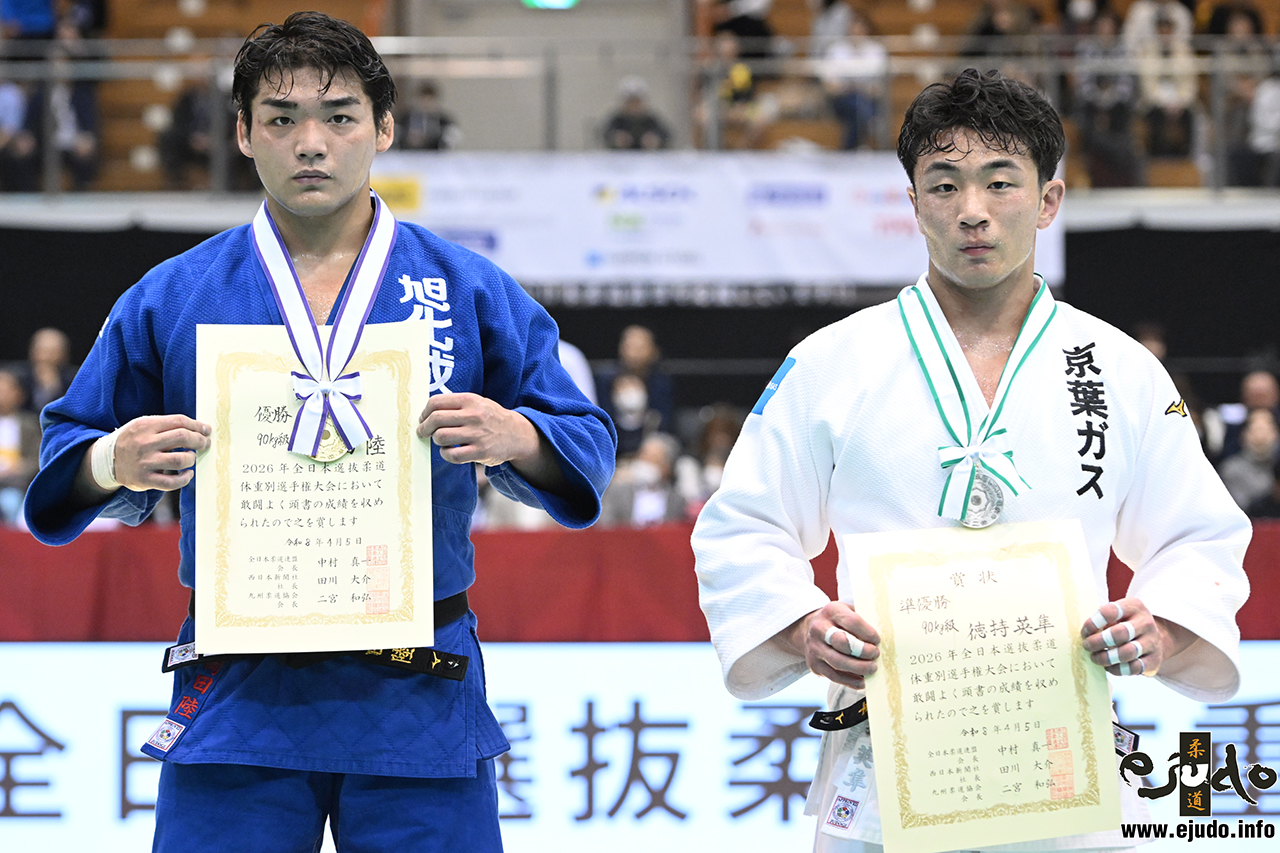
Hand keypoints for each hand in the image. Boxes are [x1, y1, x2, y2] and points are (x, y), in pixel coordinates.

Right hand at [114, 414, 211, 490]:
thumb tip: (199, 428)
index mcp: (146, 426)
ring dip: (191, 458)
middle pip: (182, 437)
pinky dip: (185, 478)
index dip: (197, 426)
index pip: (179, 421)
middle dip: (199, 440)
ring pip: (180, 460)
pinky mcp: (145, 480)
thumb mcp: (144, 426)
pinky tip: (188, 474)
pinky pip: (172, 482)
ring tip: (191, 457)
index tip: (207, 430)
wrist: (108, 460)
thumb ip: (167, 425)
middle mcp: (145, 443)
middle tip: (205, 444)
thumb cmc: (134, 440)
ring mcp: (145, 462)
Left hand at [417, 393, 538, 466]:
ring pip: (441, 437)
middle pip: (435, 419)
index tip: (423, 419)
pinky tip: (449, 451)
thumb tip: (426, 412)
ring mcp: (477, 434)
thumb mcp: (478, 403)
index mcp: (470, 400)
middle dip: (425, 428)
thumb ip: (455, 404)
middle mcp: (474, 415)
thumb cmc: (491, 418)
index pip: (436, 402)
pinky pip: (451, 455)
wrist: (517, 434)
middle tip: (424, 432)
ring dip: (436, 440)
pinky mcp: (480, 452)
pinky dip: (445, 454)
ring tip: (441, 441)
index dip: (424, 412)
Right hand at [783, 602, 880, 689]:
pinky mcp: (814, 664)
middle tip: (876, 654)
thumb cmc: (839, 621)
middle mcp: (819, 629)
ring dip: (859, 668)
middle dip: (862, 651)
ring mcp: (814, 648)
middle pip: (841, 642)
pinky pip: (834, 676)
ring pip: (838, 662)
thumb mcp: (849, 611)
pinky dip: (850, 681)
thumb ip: (864, 618)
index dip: (867, 632)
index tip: (878, 640)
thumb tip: (888, 632)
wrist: (810, 628)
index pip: (851, 622)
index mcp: (831, 611)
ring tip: (873, 668)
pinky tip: (862, 681)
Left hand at [1079, 597, 1192, 676]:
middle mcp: (1146, 623)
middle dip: (1098, 642)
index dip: (1094, 623)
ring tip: (1095, 658)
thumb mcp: (1118, 614)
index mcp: (1134, 607)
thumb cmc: (1126, 624)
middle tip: (1087, 646)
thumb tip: (1085, 634)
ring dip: (1106, 657)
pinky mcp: (1154, 660)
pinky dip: (1117, 669)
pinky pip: (1133, 667)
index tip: (1084, 632)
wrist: (1153, 638)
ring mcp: (1152, 642)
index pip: (1111, 611)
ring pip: (1127, 652)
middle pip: (1120, 633)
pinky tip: (1108, 666)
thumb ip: (1103, 620)